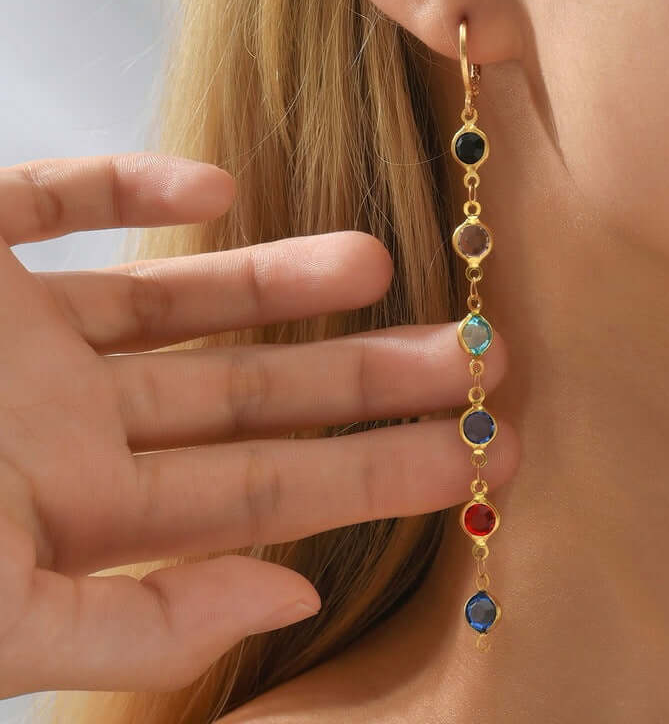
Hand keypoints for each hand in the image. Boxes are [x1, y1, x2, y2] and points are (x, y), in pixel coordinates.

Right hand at [0, 154, 518, 697]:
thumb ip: (133, 624)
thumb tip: (285, 597)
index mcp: (78, 510)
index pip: (269, 493)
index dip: (375, 474)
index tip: (475, 452)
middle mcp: (65, 422)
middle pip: (256, 398)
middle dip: (368, 377)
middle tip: (482, 356)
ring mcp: (15, 332)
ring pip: (177, 299)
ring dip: (278, 279)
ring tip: (380, 260)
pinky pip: (52, 199)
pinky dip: (128, 185)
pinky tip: (211, 184)